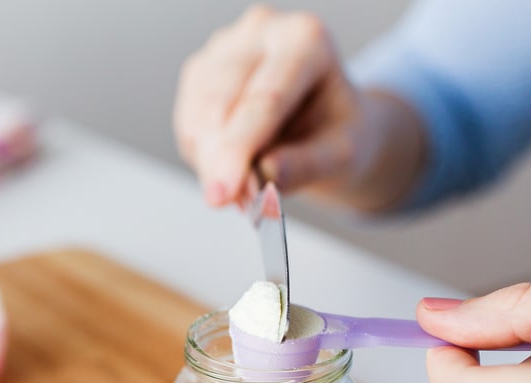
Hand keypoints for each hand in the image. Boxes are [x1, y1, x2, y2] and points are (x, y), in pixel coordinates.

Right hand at [173, 5, 422, 209]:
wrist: (326, 124)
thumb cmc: (336, 131)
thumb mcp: (342, 154)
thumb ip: (306, 166)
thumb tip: (264, 176)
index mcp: (306, 40)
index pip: (264, 98)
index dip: (239, 149)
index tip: (224, 192)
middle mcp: (263, 31)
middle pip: (223, 102)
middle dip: (220, 161)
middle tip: (231, 203)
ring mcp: (225, 48)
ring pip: (199, 113)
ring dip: (211, 163)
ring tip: (241, 190)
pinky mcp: (201, 71)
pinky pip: (188, 124)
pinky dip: (203, 157)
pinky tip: (230, 165)